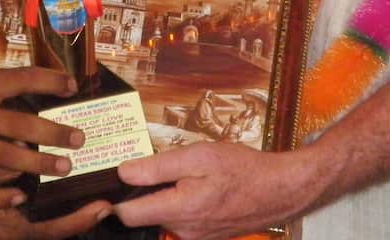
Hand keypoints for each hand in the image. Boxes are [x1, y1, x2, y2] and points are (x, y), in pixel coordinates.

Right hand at [0, 66, 84, 207]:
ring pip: (9, 156)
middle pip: (24, 123)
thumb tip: (21, 83)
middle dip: (57, 132)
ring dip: (40, 164)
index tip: (72, 86)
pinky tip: (17, 198)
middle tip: (80, 138)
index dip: (51, 81)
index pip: (23, 78)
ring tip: (64, 167)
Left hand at [114, 141, 306, 239]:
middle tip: (155, 167)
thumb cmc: (240, 169)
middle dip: (144, 193)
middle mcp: (183, 231)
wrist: (278, 189)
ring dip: (165, 196)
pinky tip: (197, 186)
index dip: (115, 198)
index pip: (128, 216)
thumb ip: (157, 167)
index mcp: (178, 210)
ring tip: (182, 174)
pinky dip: (181, 203)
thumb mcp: (197, 156)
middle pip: (144, 215)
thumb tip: (123, 173)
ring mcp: (195, 238)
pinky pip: (181, 220)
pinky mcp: (205, 237)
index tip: (111, 182)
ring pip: (164, 216)